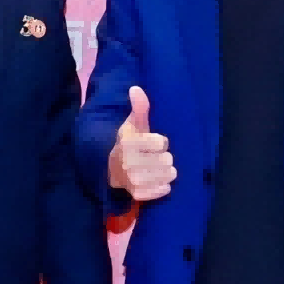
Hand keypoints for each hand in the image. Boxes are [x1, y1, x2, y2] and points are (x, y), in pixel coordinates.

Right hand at [107, 86, 174, 202]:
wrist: (114, 169)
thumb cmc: (130, 143)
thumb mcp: (133, 124)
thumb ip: (139, 107)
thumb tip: (136, 88)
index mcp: (128, 143)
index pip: (161, 143)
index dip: (161, 142)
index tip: (153, 143)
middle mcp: (128, 163)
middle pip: (167, 159)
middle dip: (164, 157)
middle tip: (155, 157)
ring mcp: (133, 181)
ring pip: (168, 174)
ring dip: (166, 170)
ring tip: (157, 168)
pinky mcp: (139, 195)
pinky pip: (164, 189)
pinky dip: (164, 185)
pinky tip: (156, 180)